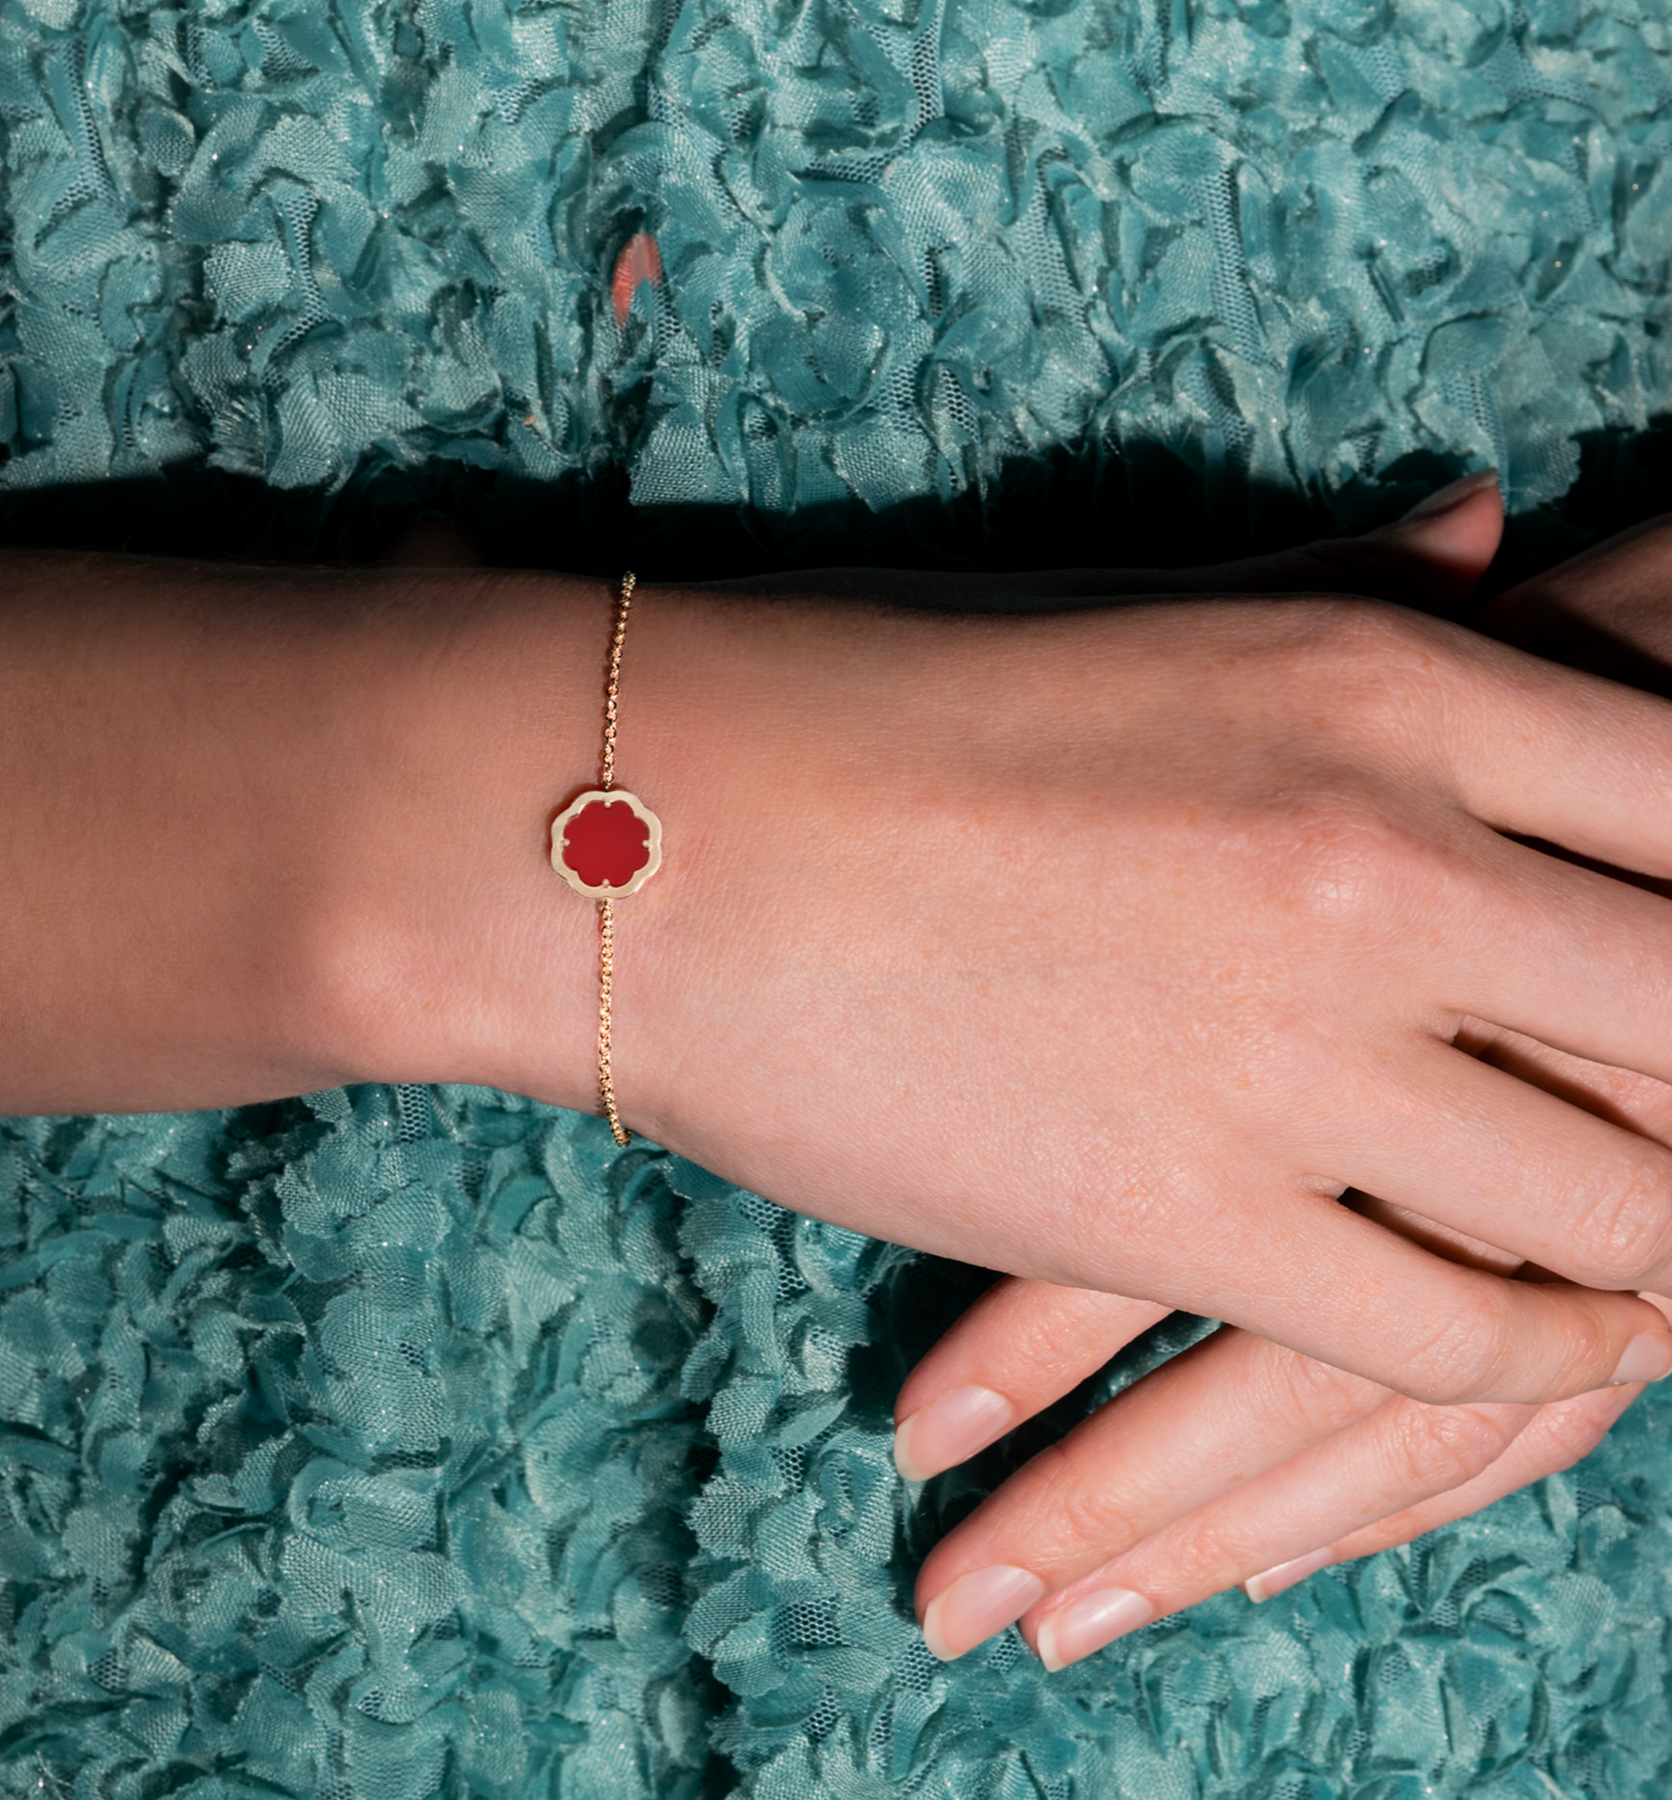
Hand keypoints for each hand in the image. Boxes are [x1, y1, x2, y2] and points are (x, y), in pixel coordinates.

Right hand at [899, 516, 1671, 1665]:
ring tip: (1625, 1242)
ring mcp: (1289, 1055)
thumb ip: (1351, 585)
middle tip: (1661, 1113)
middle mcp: (1381, 861)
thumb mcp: (1141, 609)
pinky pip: (1458, 1342)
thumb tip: (1494, 523)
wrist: (646, 836)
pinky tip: (1522, 1325)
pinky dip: (1528, 1349)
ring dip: (1643, 1236)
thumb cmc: (879, 696)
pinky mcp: (1177, 1219)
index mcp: (1388, 683)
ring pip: (1620, 1206)